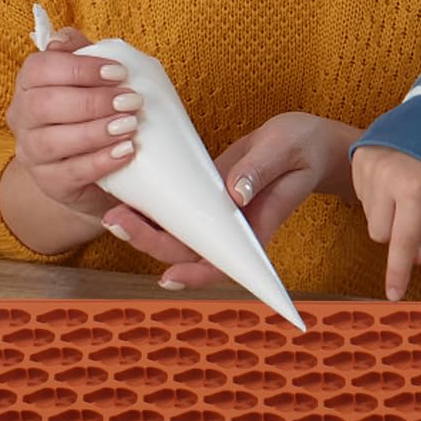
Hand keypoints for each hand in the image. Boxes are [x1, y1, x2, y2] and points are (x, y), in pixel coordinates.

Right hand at [5, 26, 138, 218]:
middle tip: (130, 100)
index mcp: (29, 85)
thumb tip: (65, 38)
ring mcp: (31, 154)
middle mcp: (22, 118)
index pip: (39, 68)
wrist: (94, 170)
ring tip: (130, 126)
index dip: (78, 68)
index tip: (118, 72)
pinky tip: (126, 152)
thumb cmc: (93, 115)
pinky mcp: (49, 184)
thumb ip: (81, 55)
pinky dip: (100, 161)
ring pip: (51, 141)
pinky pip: (69, 173)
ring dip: (95, 131)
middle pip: (43, 105)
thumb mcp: (91, 82)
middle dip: (91, 101)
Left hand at [102, 112, 360, 288]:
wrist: (306, 142)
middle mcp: (233, 228)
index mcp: (257, 225)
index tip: (169, 278)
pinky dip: (154, 208)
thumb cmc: (302, 147)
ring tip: (114, 213)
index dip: (196, 275)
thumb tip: (234, 194)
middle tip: (117, 222)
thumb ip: (260, 170)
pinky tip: (129, 196)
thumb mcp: (285, 150)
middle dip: (150, 241)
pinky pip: (179, 211)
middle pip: (188, 249)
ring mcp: (218, 215)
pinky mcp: (207, 197)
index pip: (225, 262)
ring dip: (144, 228)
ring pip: (178, 233)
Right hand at [350, 146, 420, 301]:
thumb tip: (411, 260)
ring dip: (385, 212)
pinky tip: (391, 178)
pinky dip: (376, 194)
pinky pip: (361, 195)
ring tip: (403, 187)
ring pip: (369, 216)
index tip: (393, 295)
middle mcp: (387, 178)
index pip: (402, 241)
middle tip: (413, 212)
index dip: (397, 271)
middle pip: (379, 234)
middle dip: (395, 232)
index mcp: (414, 190)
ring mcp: (368, 166)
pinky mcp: (358, 158)